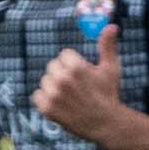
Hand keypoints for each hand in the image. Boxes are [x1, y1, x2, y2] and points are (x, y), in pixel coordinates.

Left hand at [31, 27, 131, 145]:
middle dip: (63, 74)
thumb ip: (107, 46)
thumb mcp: (111, 68)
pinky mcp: (47, 108)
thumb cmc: (109, 94)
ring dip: (54, 86)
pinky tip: (59, 103)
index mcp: (76, 67)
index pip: (64, 55)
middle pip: (53, 66)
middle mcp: (63, 79)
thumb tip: (111, 26)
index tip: (83, 76)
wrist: (106, 124)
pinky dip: (45, 99)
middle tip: (77, 87)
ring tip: (69, 96)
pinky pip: (37, 96)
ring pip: (45, 81)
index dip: (74, 64)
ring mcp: (54, 94)